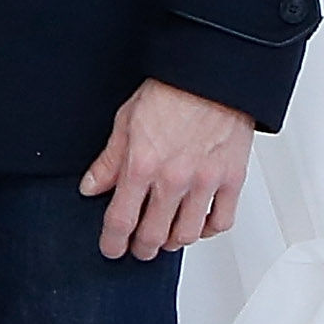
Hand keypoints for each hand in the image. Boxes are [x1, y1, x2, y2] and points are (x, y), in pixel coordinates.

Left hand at [80, 79, 254, 259]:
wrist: (211, 75)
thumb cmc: (171, 91)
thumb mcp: (125, 122)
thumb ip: (109, 161)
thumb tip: (91, 187)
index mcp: (142, 165)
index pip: (121, 219)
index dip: (113, 241)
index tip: (112, 248)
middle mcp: (173, 178)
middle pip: (153, 234)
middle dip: (141, 248)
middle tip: (138, 248)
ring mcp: (205, 182)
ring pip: (186, 234)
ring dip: (172, 242)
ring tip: (165, 237)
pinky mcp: (232, 179)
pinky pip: (221, 221)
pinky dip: (207, 230)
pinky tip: (197, 224)